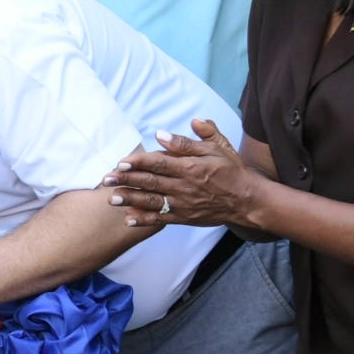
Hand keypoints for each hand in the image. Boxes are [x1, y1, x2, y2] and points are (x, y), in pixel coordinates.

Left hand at [102, 118, 254, 227]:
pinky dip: (144, 220)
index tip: (121, 162)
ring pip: (153, 202)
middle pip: (152, 183)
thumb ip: (189, 141)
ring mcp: (184, 204)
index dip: (139, 162)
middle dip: (127, 181)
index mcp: (191, 167)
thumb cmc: (231, 170)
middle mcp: (185, 187)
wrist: (248, 200)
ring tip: (111, 198)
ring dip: (131, 200)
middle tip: (106, 179)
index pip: (160, 163)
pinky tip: (128, 218)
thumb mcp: (217, 148)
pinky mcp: (185, 217)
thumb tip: (162, 133)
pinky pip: (161, 219)